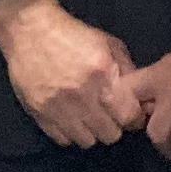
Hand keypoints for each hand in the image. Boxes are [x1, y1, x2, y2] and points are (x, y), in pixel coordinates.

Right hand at [0, 0, 142, 148]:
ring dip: (90, 132)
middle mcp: (81, 95)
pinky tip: (70, 118)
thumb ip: (126, 69)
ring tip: (87, 118)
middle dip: (113, 126)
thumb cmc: (73, 34)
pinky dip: (69, 133)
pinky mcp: (39, 113)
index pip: (128, 117)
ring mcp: (58, 107)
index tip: (128, 114)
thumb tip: (140, 96)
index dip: (132, 118)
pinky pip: (62, 139)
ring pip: (86, 141)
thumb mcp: (107, 43)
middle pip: (109, 135)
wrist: (30, 29)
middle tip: (107, 116)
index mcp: (102, 75)